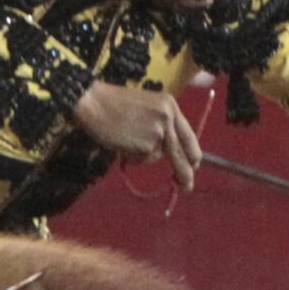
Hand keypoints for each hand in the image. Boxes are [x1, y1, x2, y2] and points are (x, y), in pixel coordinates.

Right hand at [74, 82, 201, 191]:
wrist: (95, 102)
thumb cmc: (114, 104)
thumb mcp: (147, 108)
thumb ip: (160, 125)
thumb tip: (167, 150)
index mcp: (171, 106)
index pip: (189, 135)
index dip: (192, 153)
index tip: (194, 166)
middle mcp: (169, 118)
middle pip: (182, 152)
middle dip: (185, 172)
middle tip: (187, 187)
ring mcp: (159, 132)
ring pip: (157, 156)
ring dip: (142, 155)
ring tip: (125, 138)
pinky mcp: (146, 145)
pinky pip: (142, 158)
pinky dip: (132, 156)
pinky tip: (121, 142)